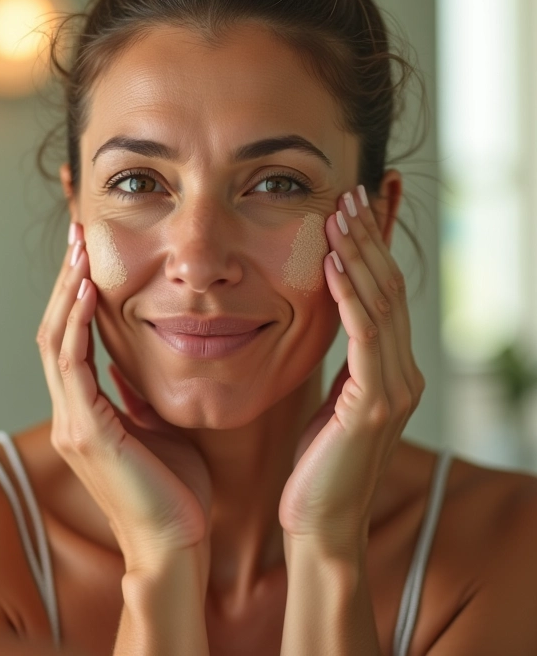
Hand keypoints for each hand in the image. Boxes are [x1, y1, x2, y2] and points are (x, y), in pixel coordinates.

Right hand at [37, 224, 210, 572]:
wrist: (175, 544)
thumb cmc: (174, 490)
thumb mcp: (154, 427)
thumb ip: (135, 395)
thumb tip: (130, 364)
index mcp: (84, 413)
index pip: (68, 341)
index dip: (73, 297)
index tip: (86, 256)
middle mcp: (69, 414)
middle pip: (52, 331)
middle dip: (63, 281)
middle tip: (76, 235)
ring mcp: (71, 423)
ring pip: (54, 341)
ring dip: (65, 292)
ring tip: (78, 250)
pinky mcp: (85, 431)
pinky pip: (72, 364)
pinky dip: (76, 323)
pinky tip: (86, 290)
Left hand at [280, 189, 424, 553]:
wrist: (319, 524)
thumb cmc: (315, 464)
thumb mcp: (327, 399)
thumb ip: (337, 361)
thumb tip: (322, 317)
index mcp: (389, 369)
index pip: (386, 292)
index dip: (379, 245)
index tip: (367, 202)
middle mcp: (401, 373)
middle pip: (389, 287)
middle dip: (370, 237)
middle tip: (352, 191)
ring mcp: (393, 388)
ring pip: (382, 304)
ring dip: (361, 253)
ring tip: (342, 211)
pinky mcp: (374, 405)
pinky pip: (364, 337)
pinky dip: (351, 296)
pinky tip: (335, 263)